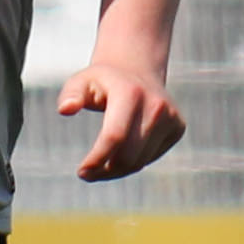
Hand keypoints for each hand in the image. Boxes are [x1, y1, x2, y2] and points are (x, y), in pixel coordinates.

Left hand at [58, 59, 184, 180]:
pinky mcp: (178, 127)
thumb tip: (65, 109)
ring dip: (117, 170)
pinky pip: (150, 158)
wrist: (136, 71)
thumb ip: (70, 94)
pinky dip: (133, 162)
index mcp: (130, 93)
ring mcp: (171, 116)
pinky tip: (121, 152)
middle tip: (88, 173)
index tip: (82, 172)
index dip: (97, 159)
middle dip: (105, 170)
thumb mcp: (81, 82)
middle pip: (128, 155)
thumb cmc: (102, 82)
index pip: (114, 136)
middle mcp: (155, 105)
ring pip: (140, 161)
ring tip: (101, 165)